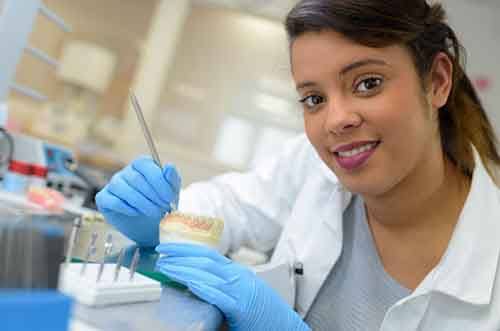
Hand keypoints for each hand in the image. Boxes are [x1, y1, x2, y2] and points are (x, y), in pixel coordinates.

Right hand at [95, 157, 180, 246]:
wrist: (150, 226)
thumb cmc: (161, 204)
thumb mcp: (171, 192)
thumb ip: (171, 178)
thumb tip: (169, 167)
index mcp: (142, 165)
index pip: (145, 165)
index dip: (158, 181)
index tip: (169, 197)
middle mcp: (126, 172)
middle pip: (136, 179)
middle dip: (152, 195)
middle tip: (163, 208)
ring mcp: (113, 184)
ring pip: (124, 189)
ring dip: (142, 203)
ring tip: (153, 212)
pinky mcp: (104, 198)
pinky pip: (114, 201)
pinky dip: (127, 209)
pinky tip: (137, 213)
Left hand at [155, 243, 309, 330]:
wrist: (286, 328)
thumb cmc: (263, 316)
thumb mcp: (242, 295)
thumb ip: (222, 289)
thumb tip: (195, 287)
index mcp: (238, 273)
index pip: (208, 255)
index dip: (187, 250)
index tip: (169, 249)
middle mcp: (239, 276)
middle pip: (205, 259)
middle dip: (180, 254)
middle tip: (161, 251)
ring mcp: (240, 289)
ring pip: (207, 273)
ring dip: (183, 268)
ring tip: (165, 266)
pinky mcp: (240, 306)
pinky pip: (217, 293)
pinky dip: (201, 286)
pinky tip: (187, 282)